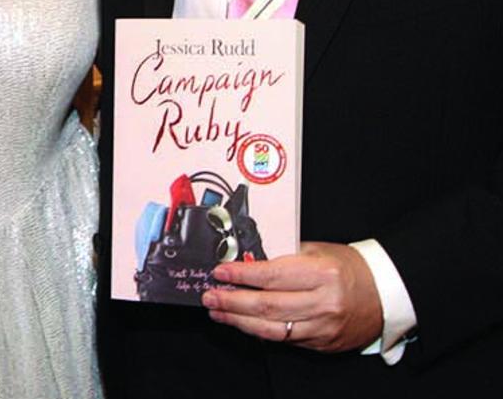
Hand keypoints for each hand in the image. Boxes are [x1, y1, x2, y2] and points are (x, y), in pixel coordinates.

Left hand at [202, 241, 382, 352]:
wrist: (385, 293)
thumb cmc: (350, 266)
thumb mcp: (320, 250)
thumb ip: (286, 255)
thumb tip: (251, 259)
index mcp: (322, 273)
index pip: (273, 275)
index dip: (242, 275)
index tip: (221, 272)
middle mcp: (323, 303)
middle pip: (267, 305)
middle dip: (233, 301)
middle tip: (210, 295)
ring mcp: (322, 327)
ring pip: (272, 329)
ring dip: (239, 321)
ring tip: (218, 311)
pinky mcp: (322, 344)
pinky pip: (285, 340)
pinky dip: (260, 331)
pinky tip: (244, 323)